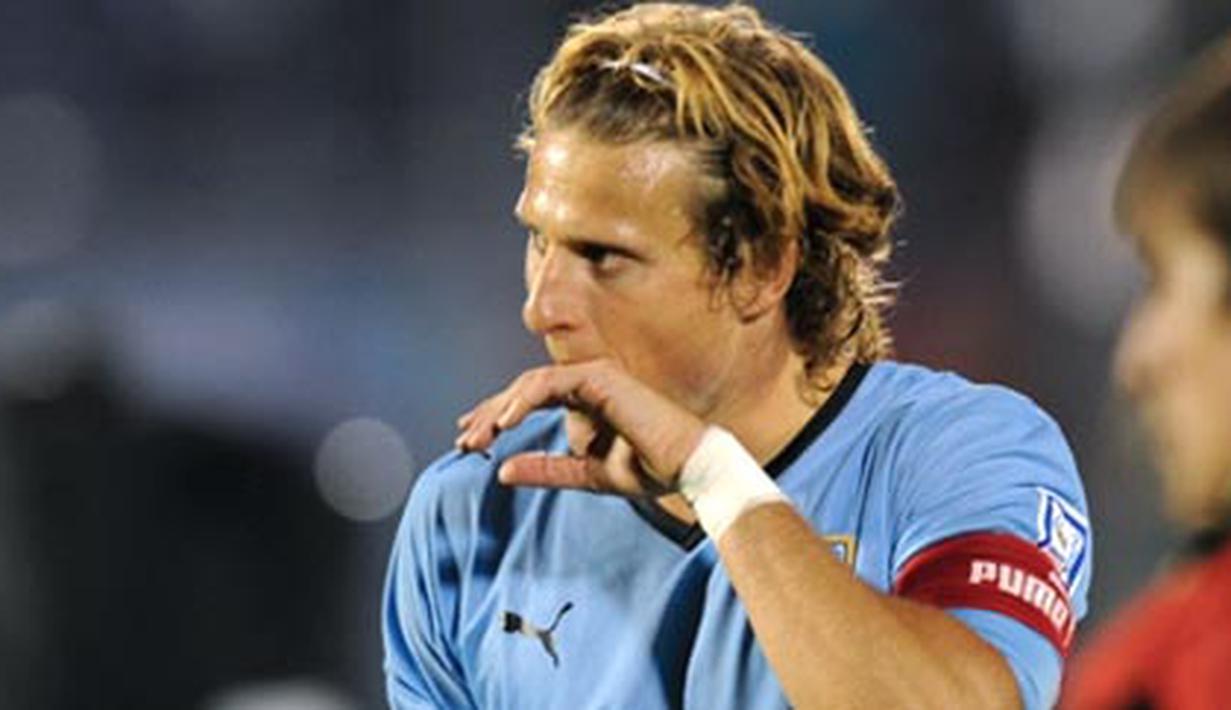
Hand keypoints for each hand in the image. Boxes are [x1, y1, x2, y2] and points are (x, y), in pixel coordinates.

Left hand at [455, 360, 706, 495]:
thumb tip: (501, 471)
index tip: (471, 437)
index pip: (531, 401)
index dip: (498, 416)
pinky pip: (550, 383)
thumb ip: (547, 470)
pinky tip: (504, 424)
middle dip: (491, 414)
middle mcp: (588, 383)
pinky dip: (523, 401)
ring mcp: (595, 376)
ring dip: (500, 410)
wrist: (690, 468)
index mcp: (586, 401)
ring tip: (478, 437)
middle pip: (524, 390)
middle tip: (463, 440)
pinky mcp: (600, 377)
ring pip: (531, 384)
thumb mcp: (585, 474)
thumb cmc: (650, 470)